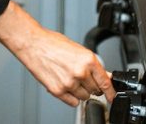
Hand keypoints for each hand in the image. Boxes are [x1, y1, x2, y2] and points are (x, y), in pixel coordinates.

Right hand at [0, 1, 115, 106]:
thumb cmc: (52, 44)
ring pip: (84, 97)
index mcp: (88, 60)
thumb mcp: (78, 50)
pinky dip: (71, 97)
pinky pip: (72, 102)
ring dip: (80, 91)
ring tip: (69, 78)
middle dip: (91, 86)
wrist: (32, 44)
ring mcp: (69, 83)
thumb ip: (92, 65)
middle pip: (95, 90)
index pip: (105, 82)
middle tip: (81, 77)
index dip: (111, 92)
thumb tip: (105, 75)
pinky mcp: (58, 90)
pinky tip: (64, 85)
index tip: (113, 97)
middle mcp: (80, 72)